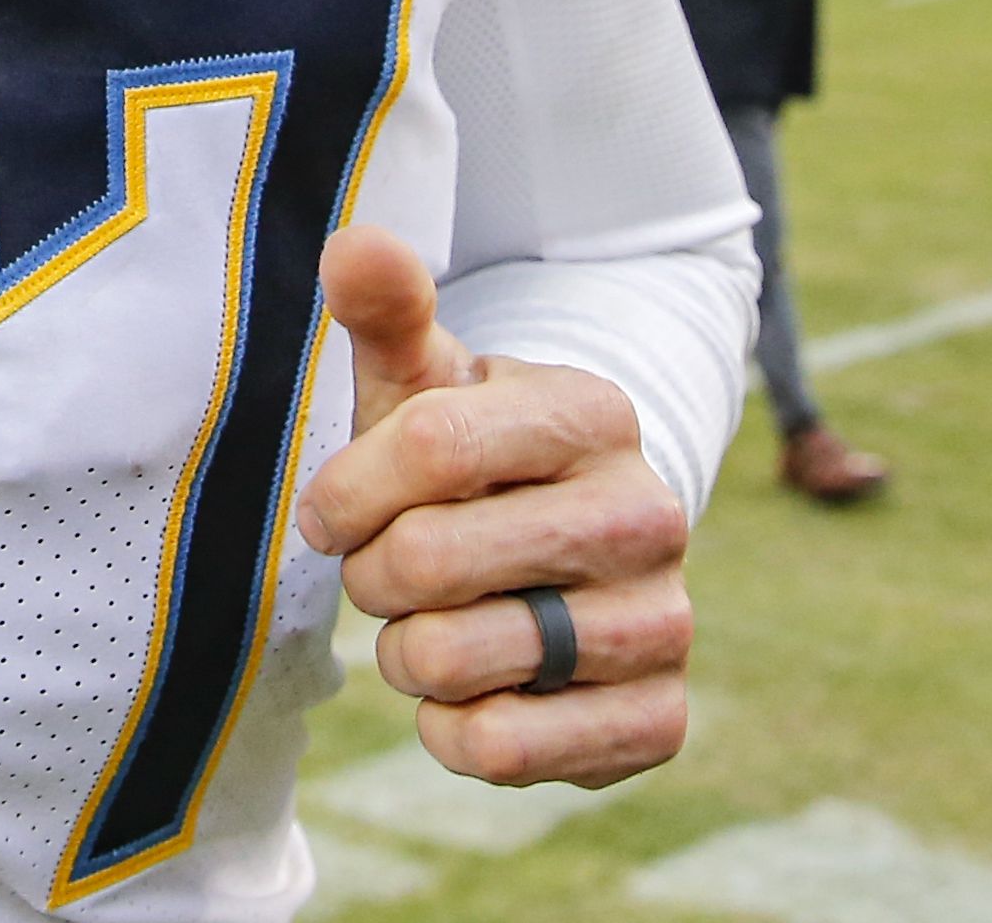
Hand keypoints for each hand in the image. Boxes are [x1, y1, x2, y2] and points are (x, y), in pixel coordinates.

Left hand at [295, 226, 694, 789]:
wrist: (554, 563)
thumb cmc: (464, 463)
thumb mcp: (424, 383)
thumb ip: (390, 311)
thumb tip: (355, 243)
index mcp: (593, 414)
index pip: (431, 446)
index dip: (347, 492)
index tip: (327, 512)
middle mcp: (649, 514)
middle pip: (429, 559)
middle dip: (374, 576)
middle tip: (391, 572)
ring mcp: (664, 621)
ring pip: (457, 659)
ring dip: (408, 655)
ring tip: (437, 624)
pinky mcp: (657, 720)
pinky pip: (502, 749)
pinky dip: (453, 732)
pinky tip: (474, 693)